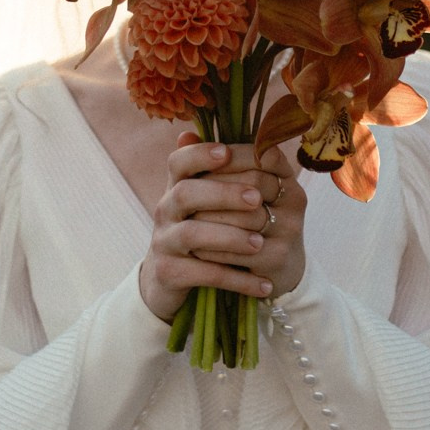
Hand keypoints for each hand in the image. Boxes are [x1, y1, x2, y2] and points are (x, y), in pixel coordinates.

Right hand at [137, 133, 308, 322]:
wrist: (170, 279)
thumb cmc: (200, 229)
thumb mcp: (209, 202)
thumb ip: (229, 175)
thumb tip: (265, 145)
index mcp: (176, 186)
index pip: (179, 161)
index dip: (200, 154)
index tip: (227, 152)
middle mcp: (165, 210)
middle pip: (185, 193)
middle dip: (223, 193)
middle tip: (257, 199)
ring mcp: (164, 242)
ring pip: (191, 234)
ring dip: (230, 237)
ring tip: (260, 243)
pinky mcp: (169, 273)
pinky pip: (203, 274)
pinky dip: (236, 279)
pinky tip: (264, 284)